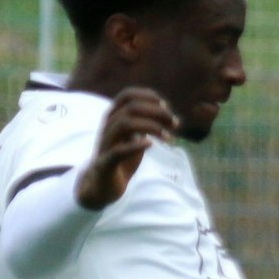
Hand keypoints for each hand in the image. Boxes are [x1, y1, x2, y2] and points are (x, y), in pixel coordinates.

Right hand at [77, 88, 176, 209]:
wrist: (103, 184)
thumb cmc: (122, 158)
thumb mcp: (136, 137)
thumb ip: (148, 126)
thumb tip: (170, 117)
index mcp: (114, 117)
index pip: (127, 95)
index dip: (148, 96)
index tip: (166, 107)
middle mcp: (108, 126)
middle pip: (131, 107)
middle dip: (156, 113)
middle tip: (174, 123)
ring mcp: (105, 143)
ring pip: (124, 124)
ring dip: (151, 127)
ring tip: (168, 137)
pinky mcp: (105, 162)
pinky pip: (118, 150)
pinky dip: (135, 146)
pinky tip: (150, 145)